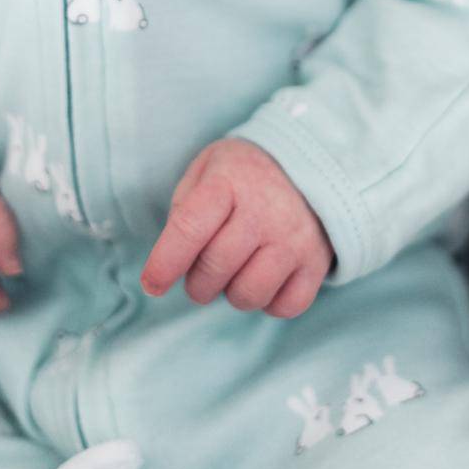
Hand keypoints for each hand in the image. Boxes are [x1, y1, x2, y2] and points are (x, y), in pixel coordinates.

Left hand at [140, 138, 332, 317]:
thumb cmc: (245, 173)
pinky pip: (283, 307)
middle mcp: (264, 210)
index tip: (151, 285)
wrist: (311, 161)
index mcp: (229, 181)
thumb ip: (184, 208)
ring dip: (232, 293)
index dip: (164, 263)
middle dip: (197, 283)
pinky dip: (269, 302)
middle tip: (201, 272)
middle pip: (214, 269)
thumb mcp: (208, 168)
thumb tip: (170, 260)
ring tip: (236, 271)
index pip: (189, 228)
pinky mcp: (317, 263)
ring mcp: (294, 239)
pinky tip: (266, 277)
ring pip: (248, 295)